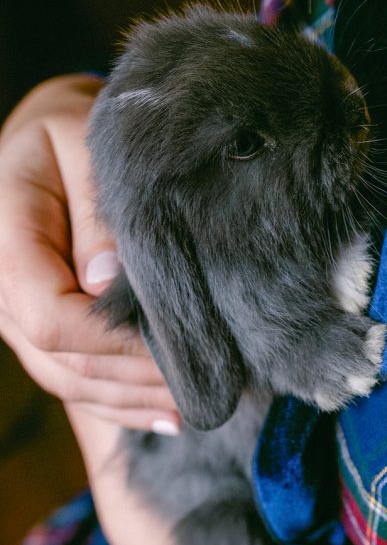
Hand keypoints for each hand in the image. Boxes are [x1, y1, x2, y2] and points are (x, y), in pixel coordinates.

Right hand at [0, 74, 182, 544]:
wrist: (52, 139)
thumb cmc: (71, 131)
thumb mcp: (83, 147)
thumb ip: (97, 215)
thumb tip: (106, 282)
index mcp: (3, 242)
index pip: (51, 318)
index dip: (114, 343)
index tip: (182, 341)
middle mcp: (2, 289)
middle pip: (64, 361)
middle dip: (136, 379)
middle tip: (208, 380)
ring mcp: (18, 316)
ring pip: (70, 380)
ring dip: (133, 399)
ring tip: (198, 404)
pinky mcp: (43, 328)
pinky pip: (74, 379)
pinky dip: (121, 401)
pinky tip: (169, 413)